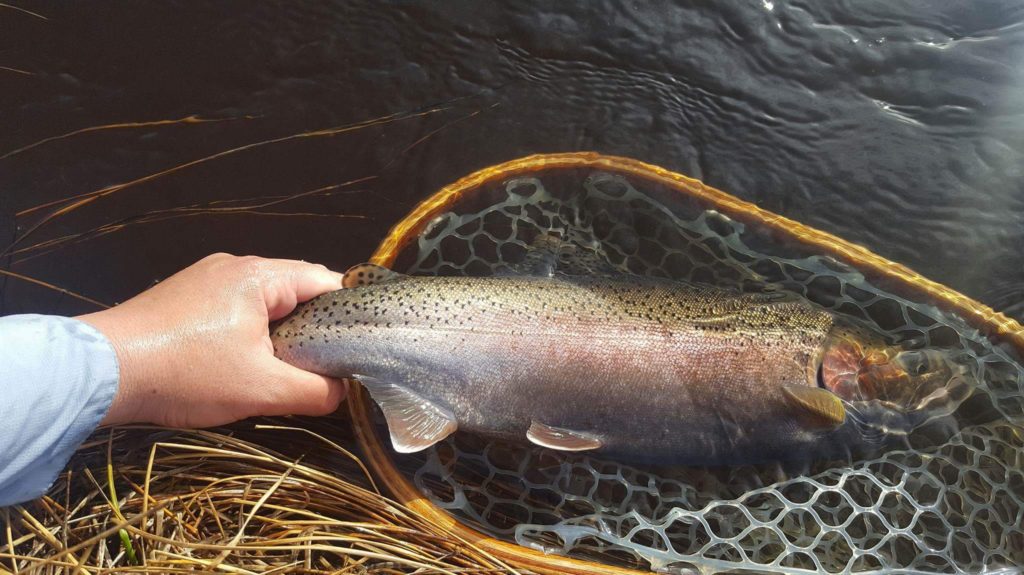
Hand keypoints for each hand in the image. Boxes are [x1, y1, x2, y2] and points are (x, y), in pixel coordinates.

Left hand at [78, 253, 346, 427]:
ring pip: (263, 302)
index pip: (326, 282)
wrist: (102, 373)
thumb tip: (343, 393)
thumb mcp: (262, 390)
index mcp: (259, 275)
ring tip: (283, 369)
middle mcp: (235, 266)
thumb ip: (315, 391)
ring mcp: (205, 278)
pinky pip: (234, 308)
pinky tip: (241, 363)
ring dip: (278, 333)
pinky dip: (248, 332)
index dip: (348, 315)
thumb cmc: (188, 374)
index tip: (357, 348)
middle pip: (295, 290)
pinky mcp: (183, 296)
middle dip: (312, 328)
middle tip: (322, 366)